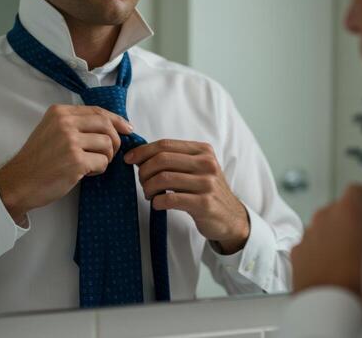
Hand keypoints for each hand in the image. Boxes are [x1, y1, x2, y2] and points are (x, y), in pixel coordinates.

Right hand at [0, 105, 132, 224]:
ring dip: (106, 158)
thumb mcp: (51, 131)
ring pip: (108, 144)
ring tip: (91, 165)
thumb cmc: (37, 160)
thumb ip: (75, 124)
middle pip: (107, 125)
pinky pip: (103, 162)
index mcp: (59, 112)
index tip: (127, 129)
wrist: (19, 182)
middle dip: (116, 141)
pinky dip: (99, 169)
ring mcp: (70, 142)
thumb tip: (110, 125)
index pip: (97, 111)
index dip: (116, 120)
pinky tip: (86, 173)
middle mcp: (65, 123)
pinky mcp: (76, 161)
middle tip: (110, 153)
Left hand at [124, 140, 249, 253]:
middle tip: (142, 182)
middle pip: (162, 159)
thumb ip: (176, 159)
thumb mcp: (197, 169)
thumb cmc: (207, 191)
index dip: (143, 151)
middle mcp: (207, 164)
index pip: (165, 145)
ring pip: (163, 179)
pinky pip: (170, 199)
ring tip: (149, 194)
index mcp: (203, 151)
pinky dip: (157, 202)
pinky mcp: (204, 204)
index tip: (129, 160)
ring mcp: (207, 183)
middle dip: (144, 171)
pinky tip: (157, 204)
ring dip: (148, 188)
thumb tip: (140, 155)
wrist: (231, 217)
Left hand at [291, 185, 361, 297]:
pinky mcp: (297, 254)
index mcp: (345, 211)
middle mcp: (322, 218)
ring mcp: (306, 236)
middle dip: (355, 220)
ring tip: (353, 261)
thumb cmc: (359, 282)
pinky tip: (336, 270)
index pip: (358, 191)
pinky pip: (313, 245)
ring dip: (338, 237)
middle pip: (341, 208)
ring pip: (326, 228)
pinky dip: (323, 251)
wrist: (329, 308)